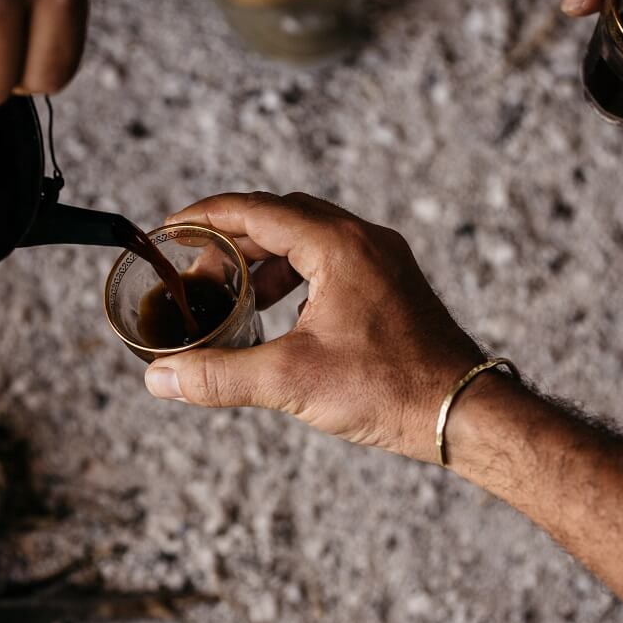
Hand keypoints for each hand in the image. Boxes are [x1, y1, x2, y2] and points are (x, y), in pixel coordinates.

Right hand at [142, 192, 484, 462]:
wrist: (462, 412)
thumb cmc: (388, 390)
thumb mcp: (290, 381)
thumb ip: (219, 375)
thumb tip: (159, 379)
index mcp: (338, 245)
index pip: (256, 210)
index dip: (206, 217)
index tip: (170, 229)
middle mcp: (363, 240)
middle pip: (281, 217)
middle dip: (232, 240)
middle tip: (196, 272)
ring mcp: (382, 260)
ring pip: (308, 238)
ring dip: (264, 260)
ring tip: (233, 295)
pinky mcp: (391, 284)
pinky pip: (331, 260)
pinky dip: (295, 276)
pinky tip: (279, 314)